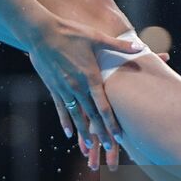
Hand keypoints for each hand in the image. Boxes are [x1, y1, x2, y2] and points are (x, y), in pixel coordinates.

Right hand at [26, 14, 130, 169]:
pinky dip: (66, 122)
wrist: (41, 33)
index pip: (103, 106)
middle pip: (91, 115)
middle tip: (109, 148)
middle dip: (101, 133)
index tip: (119, 137)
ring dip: (84, 132)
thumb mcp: (96, 37)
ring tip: (91, 146)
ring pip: (77, 116)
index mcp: (90, 77)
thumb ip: (118, 46)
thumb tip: (139, 46)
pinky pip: (61, 109)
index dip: (111, 123)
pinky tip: (69, 133)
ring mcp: (64, 89)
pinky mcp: (53, 87)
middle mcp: (77, 87)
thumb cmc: (70, 32)